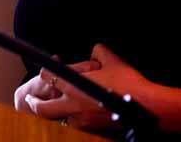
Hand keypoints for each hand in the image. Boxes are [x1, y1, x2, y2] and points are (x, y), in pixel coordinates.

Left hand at [24, 44, 149, 132]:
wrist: (148, 108)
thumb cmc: (129, 83)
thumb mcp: (112, 60)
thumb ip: (98, 52)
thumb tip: (94, 50)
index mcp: (75, 86)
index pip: (49, 78)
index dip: (44, 73)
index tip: (43, 71)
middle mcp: (74, 106)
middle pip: (44, 109)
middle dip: (35, 103)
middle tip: (31, 99)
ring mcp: (83, 122)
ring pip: (59, 121)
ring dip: (54, 115)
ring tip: (52, 108)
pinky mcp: (94, 131)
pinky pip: (75, 128)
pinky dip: (71, 122)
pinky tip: (75, 116)